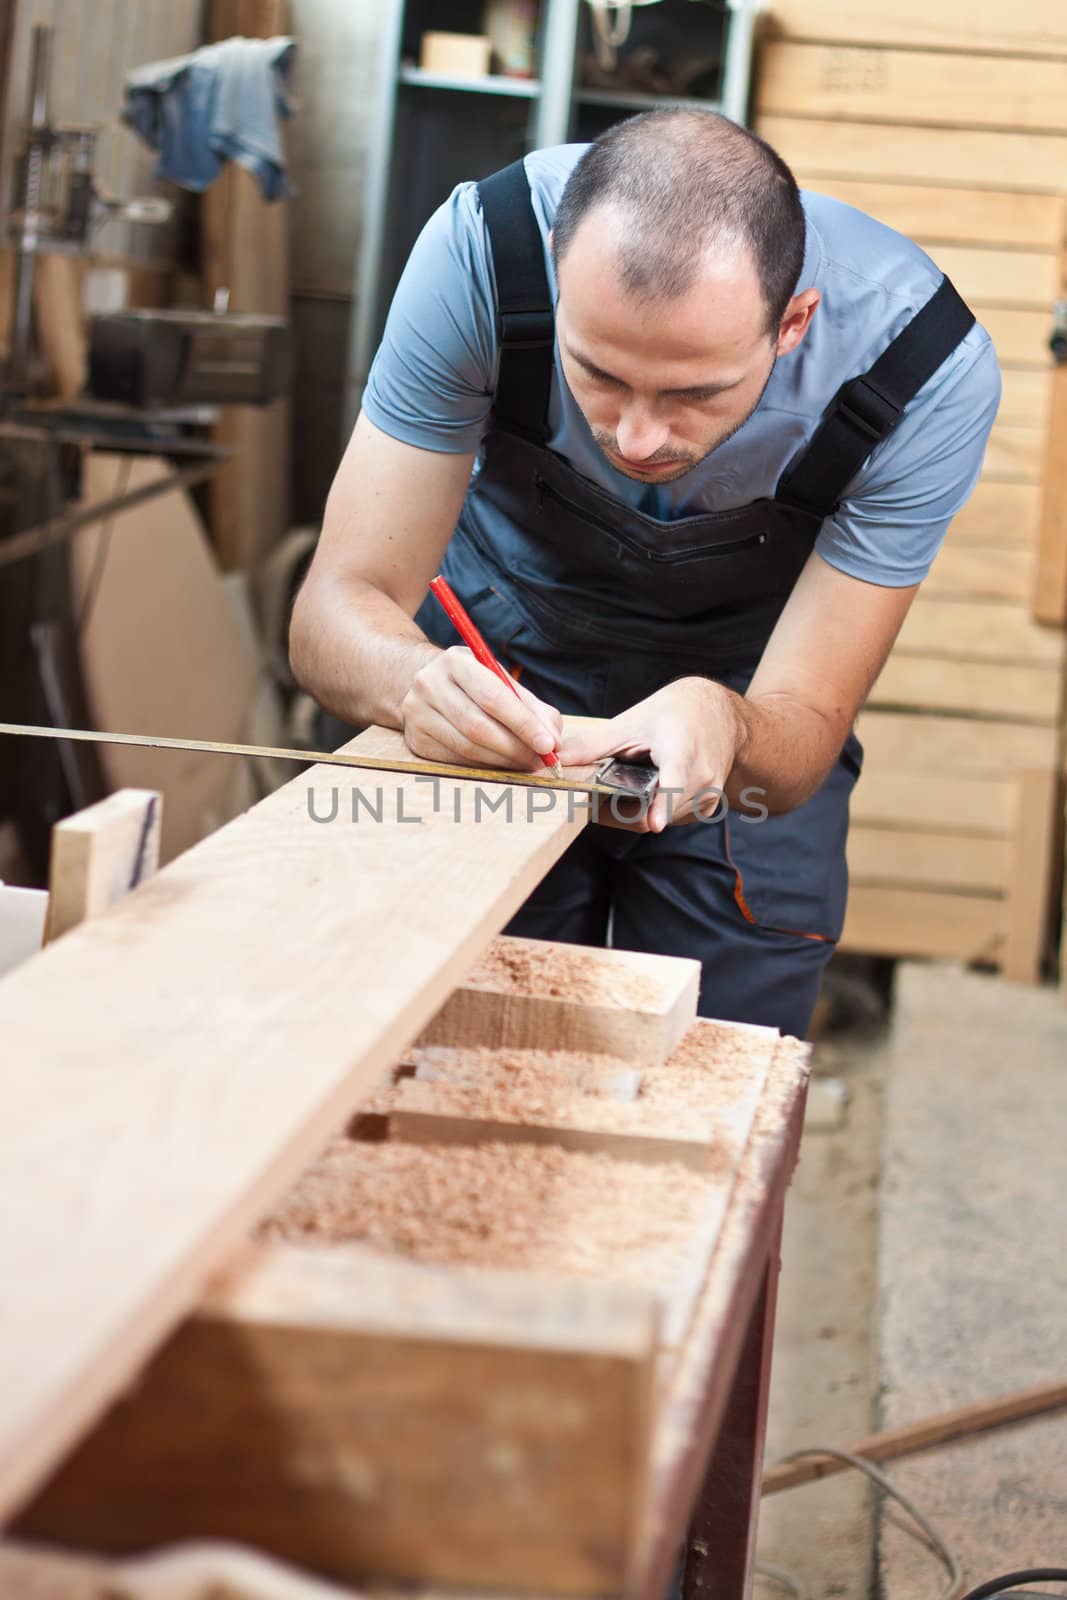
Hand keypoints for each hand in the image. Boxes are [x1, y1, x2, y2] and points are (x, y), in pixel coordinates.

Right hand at [400, 645, 562, 770]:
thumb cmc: (476, 684)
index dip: (524, 724)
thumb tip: (553, 742)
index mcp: (455, 661)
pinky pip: (455, 760)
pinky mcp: (415, 739)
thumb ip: (533, 708)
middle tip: (540, 760)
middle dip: (516, 748)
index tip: (549, 745)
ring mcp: (417, 713)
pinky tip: (500, 763)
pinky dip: (484, 765)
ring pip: (468, 747)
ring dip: (503, 760)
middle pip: (479, 726)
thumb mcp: (502, 681)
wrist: (428, 684)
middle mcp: (429, 684)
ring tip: (525, 763)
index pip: (493, 697)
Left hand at [559, 677, 743, 832]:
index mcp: (682, 750)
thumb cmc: (674, 714)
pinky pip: (671, 819)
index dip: (663, 805)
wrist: (719, 714)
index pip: (675, 783)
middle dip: (622, 810)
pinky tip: (649, 789)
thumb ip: (592, 746)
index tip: (655, 823)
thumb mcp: (631, 722)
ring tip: (628, 785)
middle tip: (598, 798)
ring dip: (637, 810)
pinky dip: (654, 810)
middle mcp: (702, 777)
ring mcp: (708, 794)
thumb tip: (554, 761)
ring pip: (660, 820)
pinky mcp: (708, 806)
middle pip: (655, 811)